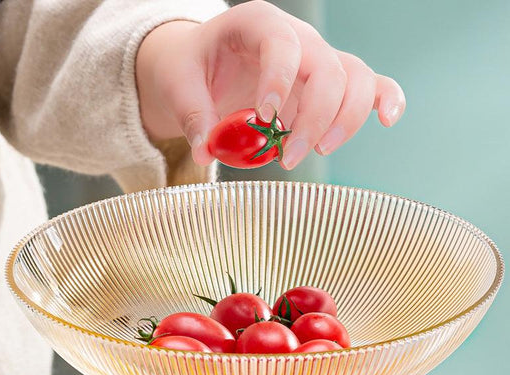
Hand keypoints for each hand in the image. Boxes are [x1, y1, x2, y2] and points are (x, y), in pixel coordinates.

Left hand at [136, 1, 405, 168]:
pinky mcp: (329, 84)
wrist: (205, 65)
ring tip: (317, 151)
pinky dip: (384, 100)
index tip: (264, 117)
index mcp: (257, 23)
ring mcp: (318, 60)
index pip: (282, 44)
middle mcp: (297, 37)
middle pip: (328, 69)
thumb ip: (192, 115)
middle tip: (289, 159)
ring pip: (355, 79)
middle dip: (314, 119)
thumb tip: (205, 151)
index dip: (279, 80)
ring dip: (345, 121)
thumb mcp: (178, 84)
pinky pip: (368, 85)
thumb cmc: (192, 68)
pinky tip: (388, 119)